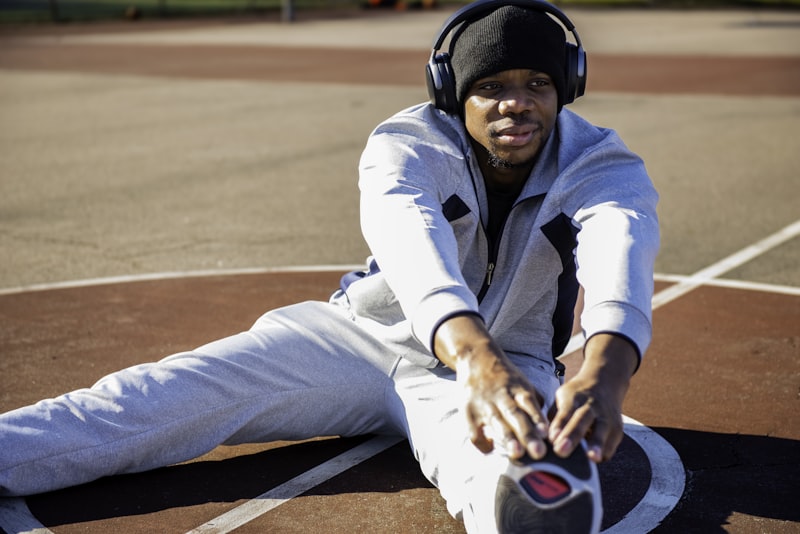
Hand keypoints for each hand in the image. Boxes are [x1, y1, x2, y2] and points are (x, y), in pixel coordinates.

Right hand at [434, 314, 548, 459]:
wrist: (476, 358)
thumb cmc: (504, 376)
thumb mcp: (523, 382)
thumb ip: (536, 401)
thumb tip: (551, 423)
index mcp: (517, 389)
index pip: (529, 404)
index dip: (537, 418)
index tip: (546, 434)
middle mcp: (501, 396)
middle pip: (515, 415)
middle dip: (527, 434)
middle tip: (538, 452)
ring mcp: (484, 404)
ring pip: (497, 423)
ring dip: (507, 439)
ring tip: (517, 453)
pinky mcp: (468, 412)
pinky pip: (475, 431)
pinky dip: (482, 442)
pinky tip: (491, 449)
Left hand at [548, 334, 637, 462]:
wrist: (604, 384)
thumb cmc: (576, 397)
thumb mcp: (562, 399)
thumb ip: (555, 417)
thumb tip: (542, 440)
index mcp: (574, 398)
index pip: (565, 412)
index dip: (558, 425)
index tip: (551, 439)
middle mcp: (591, 406)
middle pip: (582, 420)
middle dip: (572, 436)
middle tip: (561, 451)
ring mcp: (606, 416)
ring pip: (602, 430)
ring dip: (597, 444)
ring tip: (592, 457)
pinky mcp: (617, 429)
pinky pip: (612, 442)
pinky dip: (605, 452)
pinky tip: (596, 460)